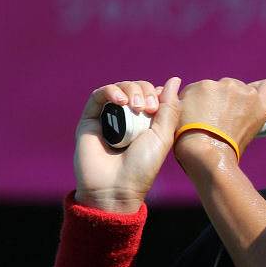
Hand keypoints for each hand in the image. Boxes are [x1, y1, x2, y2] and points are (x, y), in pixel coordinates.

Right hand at [73, 78, 181, 212]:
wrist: (116, 187)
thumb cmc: (143, 166)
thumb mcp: (163, 136)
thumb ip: (170, 107)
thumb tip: (175, 79)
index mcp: (147, 122)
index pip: (151, 93)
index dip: (156, 93)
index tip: (158, 107)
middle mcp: (127, 118)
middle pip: (136, 88)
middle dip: (144, 91)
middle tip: (148, 108)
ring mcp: (108, 117)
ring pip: (119, 88)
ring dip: (130, 90)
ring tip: (136, 106)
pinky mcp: (90, 119)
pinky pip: (99, 95)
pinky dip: (110, 91)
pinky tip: (120, 101)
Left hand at [172, 78, 265, 173]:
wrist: (207, 154)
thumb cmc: (225, 151)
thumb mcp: (247, 134)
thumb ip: (244, 114)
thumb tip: (230, 110)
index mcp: (261, 106)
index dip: (257, 89)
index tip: (246, 97)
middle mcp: (246, 92)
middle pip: (234, 87)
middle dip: (224, 98)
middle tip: (214, 119)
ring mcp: (225, 86)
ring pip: (213, 88)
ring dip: (206, 98)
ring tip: (198, 120)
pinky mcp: (204, 85)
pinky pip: (194, 89)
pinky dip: (190, 100)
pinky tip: (187, 114)